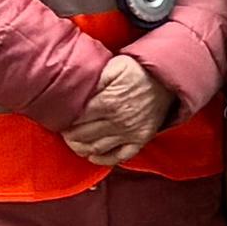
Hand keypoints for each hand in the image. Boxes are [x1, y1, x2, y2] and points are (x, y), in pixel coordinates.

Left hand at [64, 54, 171, 168]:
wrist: (168, 78)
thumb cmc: (138, 70)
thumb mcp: (114, 66)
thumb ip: (94, 78)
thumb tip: (72, 88)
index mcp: (108, 102)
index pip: (75, 119)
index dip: (63, 120)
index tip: (58, 118)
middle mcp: (118, 120)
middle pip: (82, 135)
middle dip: (68, 135)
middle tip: (63, 131)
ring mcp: (130, 132)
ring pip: (96, 148)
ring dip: (80, 148)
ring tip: (74, 141)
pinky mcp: (141, 139)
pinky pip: (119, 156)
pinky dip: (103, 159)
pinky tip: (93, 155)